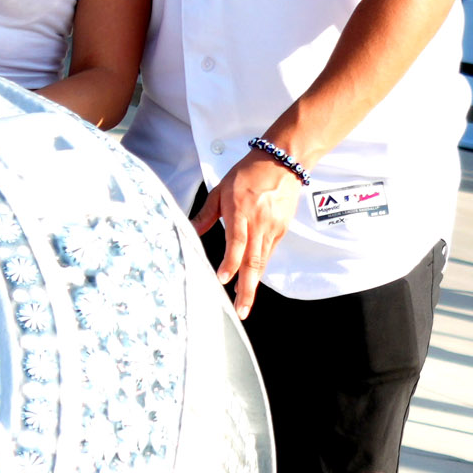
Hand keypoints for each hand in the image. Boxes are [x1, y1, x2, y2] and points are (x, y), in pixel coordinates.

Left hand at [190, 150, 304, 319]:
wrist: (283, 161)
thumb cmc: (249, 174)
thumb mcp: (221, 191)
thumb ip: (206, 214)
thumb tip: (189, 230)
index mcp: (242, 211)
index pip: (237, 241)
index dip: (231, 262)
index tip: (223, 279)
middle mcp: (259, 223)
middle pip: (253, 260)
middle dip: (247, 289)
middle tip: (241, 310)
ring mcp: (273, 228)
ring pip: (262, 261)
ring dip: (253, 284)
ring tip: (244, 304)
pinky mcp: (281, 230)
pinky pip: (267, 253)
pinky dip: (258, 268)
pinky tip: (251, 281)